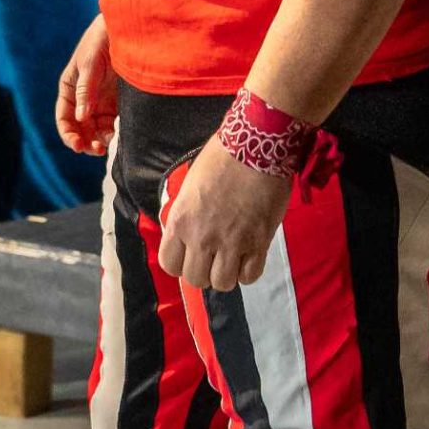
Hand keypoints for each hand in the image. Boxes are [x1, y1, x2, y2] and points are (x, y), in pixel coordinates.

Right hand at [55, 14, 114, 154]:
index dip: (68, 134)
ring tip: (108, 144)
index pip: (64, 118)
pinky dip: (114, 132)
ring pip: (96, 129)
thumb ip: (86, 90)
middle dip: (86, 141)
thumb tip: (81, 118)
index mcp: (69, 88)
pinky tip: (120, 135)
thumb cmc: (101, 40)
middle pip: (80, 128)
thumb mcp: (90, 64)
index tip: (77, 146)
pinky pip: (113, 123)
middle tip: (96, 149)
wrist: (127, 28)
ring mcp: (101, 100)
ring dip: (100, 139)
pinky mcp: (118, 101)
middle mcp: (83, 98)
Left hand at [157, 139, 292, 291]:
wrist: (256, 146)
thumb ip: (186, 216)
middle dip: (204, 271)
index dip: (180, 263)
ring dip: (227, 273)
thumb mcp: (190, 186)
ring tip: (233, 257)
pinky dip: (249, 271)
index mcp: (180, 220)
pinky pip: (250, 276)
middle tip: (214, 256)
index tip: (191, 254)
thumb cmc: (221, 159)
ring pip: (223, 283)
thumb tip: (187, 235)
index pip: (169, 264)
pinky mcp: (258, 243)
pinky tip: (250, 255)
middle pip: (196, 279)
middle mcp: (202, 236)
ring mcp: (231, 242)